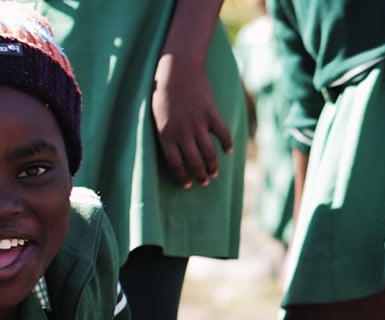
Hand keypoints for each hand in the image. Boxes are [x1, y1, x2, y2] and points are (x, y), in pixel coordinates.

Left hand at [152, 54, 233, 188]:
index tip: (187, 185)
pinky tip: (228, 151)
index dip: (182, 177)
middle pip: (194, 162)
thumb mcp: (157, 115)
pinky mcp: (211, 114)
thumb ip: (165, 134)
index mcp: (166, 134)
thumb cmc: (162, 91)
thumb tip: (175, 151)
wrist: (177, 68)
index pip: (175, 164)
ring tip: (214, 173)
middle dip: (200, 176)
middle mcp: (183, 132)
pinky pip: (223, 135)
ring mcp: (198, 124)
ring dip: (213, 167)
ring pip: (209, 153)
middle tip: (204, 182)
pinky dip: (227, 145)